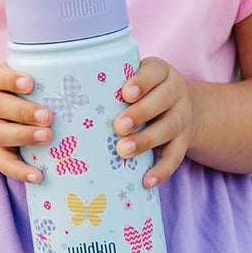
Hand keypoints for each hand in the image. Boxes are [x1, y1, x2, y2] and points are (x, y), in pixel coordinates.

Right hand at [0, 62, 52, 183]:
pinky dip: (20, 171)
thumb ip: (47, 74)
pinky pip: (3, 163)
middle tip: (48, 116)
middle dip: (23, 111)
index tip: (30, 83)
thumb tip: (89, 78)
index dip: (10, 79)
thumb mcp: (25, 77)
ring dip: (23, 136)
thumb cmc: (20, 91)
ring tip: (47, 137)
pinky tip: (38, 175)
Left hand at [113, 57, 196, 187]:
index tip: (124, 93)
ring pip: (170, 128)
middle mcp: (175, 92)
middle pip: (164, 99)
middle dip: (141, 112)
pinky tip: (146, 181)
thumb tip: (66, 105)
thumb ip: (111, 87)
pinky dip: (162, 170)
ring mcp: (183, 117)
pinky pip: (176, 156)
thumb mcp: (133, 81)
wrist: (181, 107)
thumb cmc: (142, 93)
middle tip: (118, 126)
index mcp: (160, 72)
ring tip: (123, 150)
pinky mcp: (184, 141)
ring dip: (146, 140)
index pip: (154, 71)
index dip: (142, 82)